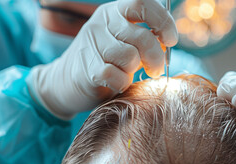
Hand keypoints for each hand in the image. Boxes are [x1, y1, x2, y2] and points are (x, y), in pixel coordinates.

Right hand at [27, 0, 176, 118]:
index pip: (142, 3)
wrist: (64, 81)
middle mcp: (102, 23)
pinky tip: (118, 83)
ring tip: (129, 74)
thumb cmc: (105, 60)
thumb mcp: (124, 40)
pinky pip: (118, 76)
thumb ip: (144, 36)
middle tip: (155, 69)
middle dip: (156, 57)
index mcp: (114, 12)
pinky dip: (123, 83)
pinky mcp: (88, 69)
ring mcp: (92, 44)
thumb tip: (167, 41)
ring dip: (135, 71)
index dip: (163, 21)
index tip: (171, 39)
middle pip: (143, 37)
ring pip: (131, 57)